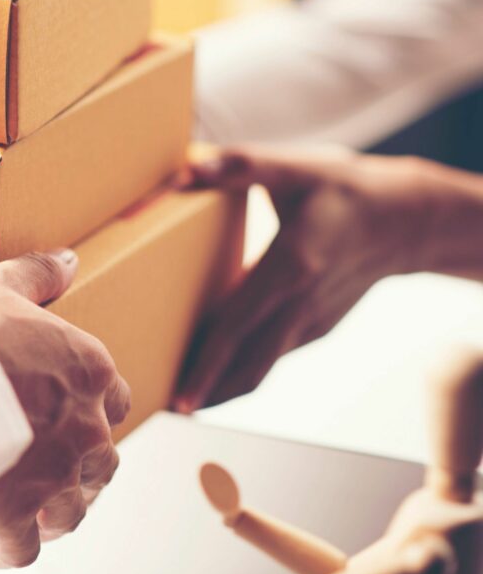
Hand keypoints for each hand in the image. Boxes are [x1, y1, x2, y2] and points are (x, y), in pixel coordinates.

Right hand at [0, 250, 130, 567]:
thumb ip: (36, 274)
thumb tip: (68, 260)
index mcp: (88, 372)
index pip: (114, 400)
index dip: (95, 411)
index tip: (70, 414)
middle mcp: (85, 428)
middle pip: (102, 462)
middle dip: (81, 467)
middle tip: (50, 465)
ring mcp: (55, 477)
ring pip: (73, 510)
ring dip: (54, 512)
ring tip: (27, 507)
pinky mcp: (16, 517)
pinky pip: (22, 550)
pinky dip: (6, 552)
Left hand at [176, 146, 438, 411]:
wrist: (406, 220)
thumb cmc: (345, 190)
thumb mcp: (294, 167)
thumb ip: (240, 165)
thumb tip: (187, 168)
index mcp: (290, 267)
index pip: (236, 327)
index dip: (205, 365)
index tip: (180, 396)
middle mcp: (302, 304)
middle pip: (249, 365)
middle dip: (209, 392)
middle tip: (167, 407)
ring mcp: (313, 321)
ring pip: (263, 368)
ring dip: (226, 387)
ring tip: (189, 396)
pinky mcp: (319, 326)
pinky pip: (277, 355)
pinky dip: (248, 368)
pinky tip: (225, 366)